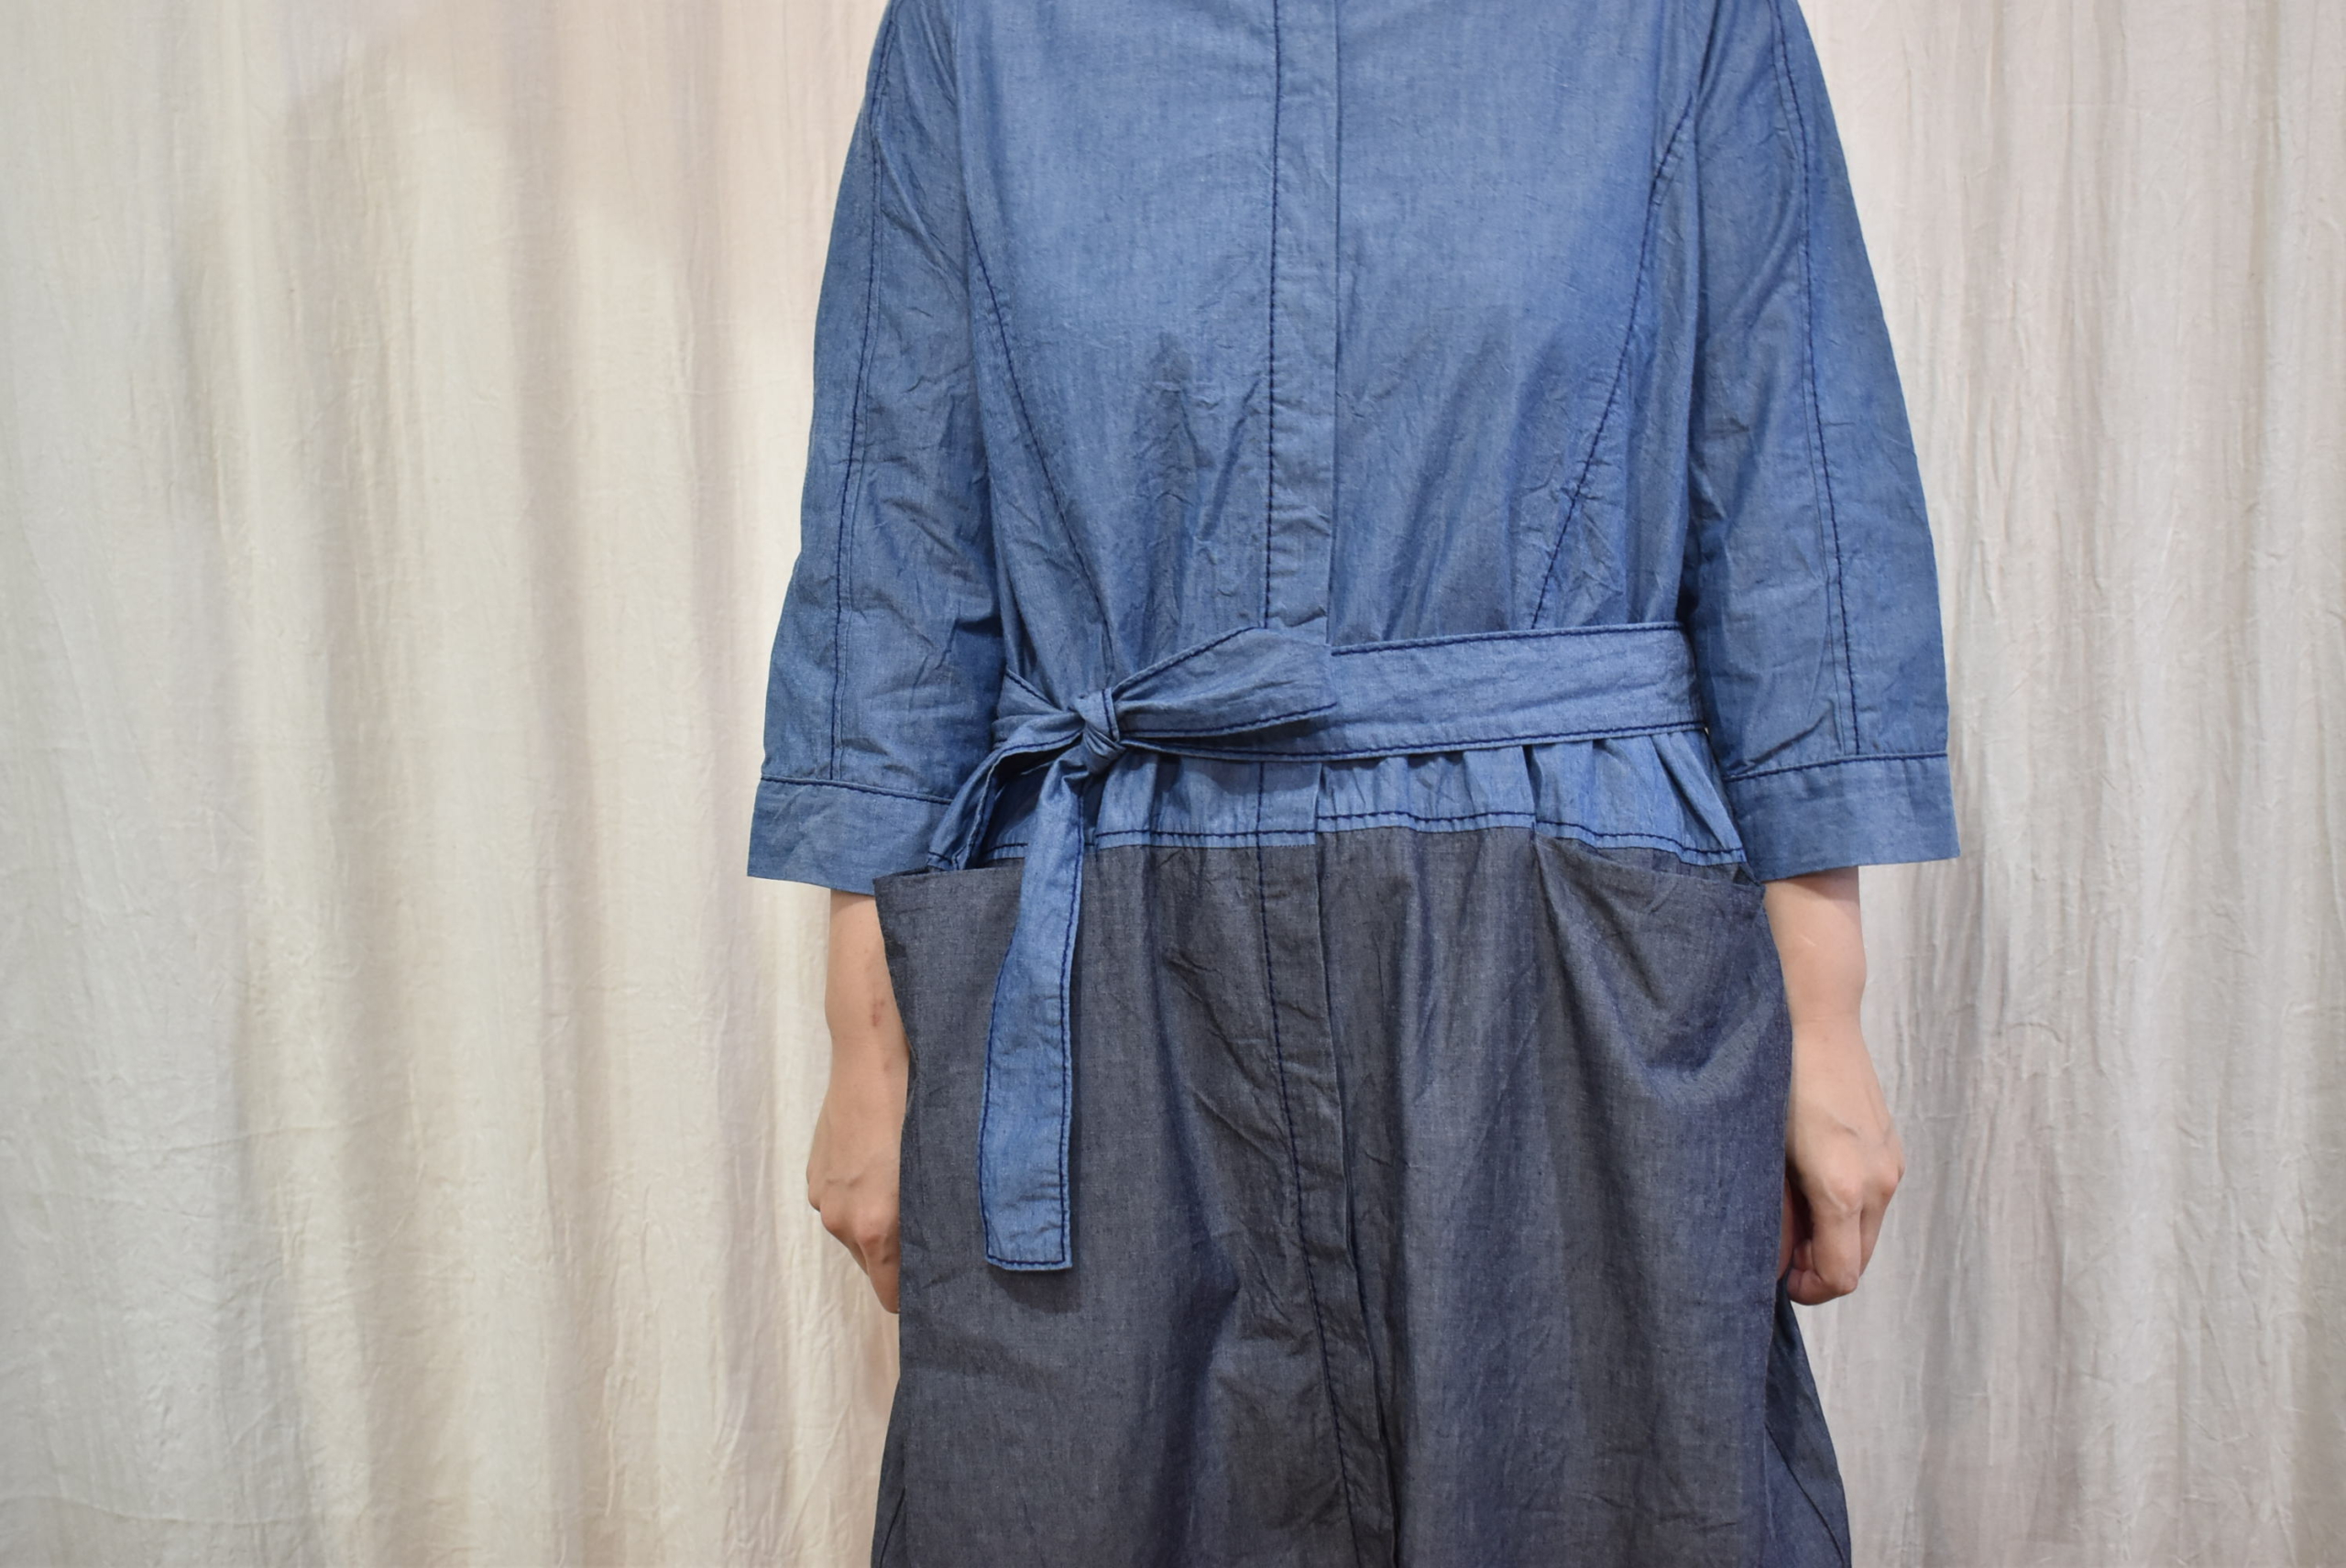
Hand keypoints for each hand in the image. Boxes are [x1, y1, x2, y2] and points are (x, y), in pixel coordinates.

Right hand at [805, 891, 910, 1313]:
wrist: (874, 1045)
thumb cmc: (924, 1099)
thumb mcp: (948, 1164)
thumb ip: (950, 1219)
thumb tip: (970, 1259)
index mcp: (874, 1225)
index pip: (895, 1300)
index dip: (925, 1293)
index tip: (951, 1282)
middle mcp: (841, 1218)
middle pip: (878, 1268)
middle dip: (908, 1255)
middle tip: (945, 1223)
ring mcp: (824, 1194)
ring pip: (862, 1235)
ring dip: (887, 1221)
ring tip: (917, 1184)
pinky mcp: (816, 1172)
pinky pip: (847, 1205)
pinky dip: (868, 1196)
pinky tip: (890, 1163)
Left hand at [1761, 867, 1902, 1303]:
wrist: (1813, 1015)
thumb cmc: (1773, 1079)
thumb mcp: (1757, 1152)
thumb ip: (1768, 1212)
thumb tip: (1769, 1260)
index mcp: (1844, 1188)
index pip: (1840, 1277)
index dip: (1805, 1289)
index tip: (1773, 1276)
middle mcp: (1879, 1181)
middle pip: (1856, 1261)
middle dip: (1816, 1265)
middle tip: (1773, 1246)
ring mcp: (1891, 1162)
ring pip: (1865, 1231)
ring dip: (1830, 1236)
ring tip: (1786, 1206)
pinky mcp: (1891, 1146)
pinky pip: (1872, 1200)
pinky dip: (1844, 1208)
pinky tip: (1807, 1179)